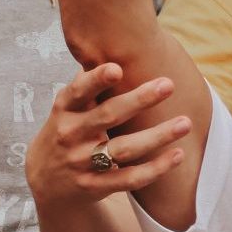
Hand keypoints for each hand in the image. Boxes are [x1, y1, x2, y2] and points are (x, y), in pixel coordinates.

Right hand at [27, 63, 190, 204]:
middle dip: (139, 100)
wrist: (46, 182)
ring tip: (185, 123)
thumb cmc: (68, 130)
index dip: (95, 80)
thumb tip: (113, 45)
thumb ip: (89, 84)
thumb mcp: (68, 107)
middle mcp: (71, 135)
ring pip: (124, 149)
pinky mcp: (95, 186)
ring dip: (157, 136)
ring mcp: (82, 163)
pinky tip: (177, 154)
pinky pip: (129, 178)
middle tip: (168, 84)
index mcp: (65, 110)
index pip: (78, 91)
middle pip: (108, 116)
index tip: (117, 68)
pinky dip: (155, 169)